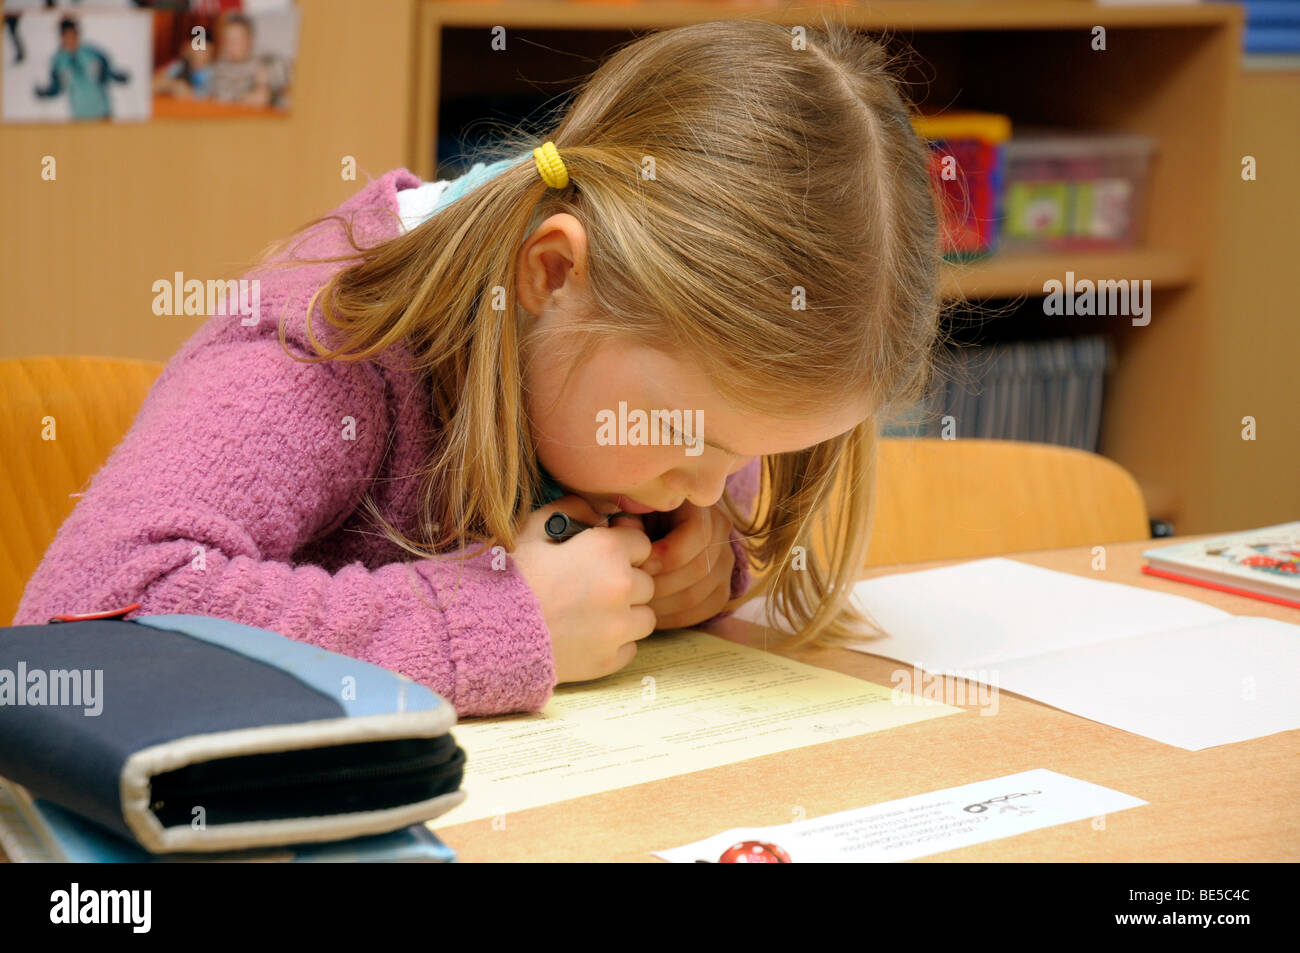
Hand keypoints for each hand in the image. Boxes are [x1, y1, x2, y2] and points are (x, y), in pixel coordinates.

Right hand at [510, 495, 655, 683]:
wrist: (485, 631)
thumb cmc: (508, 575)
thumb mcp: (533, 528)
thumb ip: (571, 509)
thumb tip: (598, 513)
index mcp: (607, 551)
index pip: (642, 544)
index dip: (623, 549)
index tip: (603, 557)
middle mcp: (621, 588)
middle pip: (646, 582)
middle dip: (626, 582)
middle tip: (592, 587)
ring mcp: (618, 628)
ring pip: (645, 617)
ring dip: (627, 614)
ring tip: (594, 614)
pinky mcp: (608, 661)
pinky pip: (630, 648)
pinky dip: (615, 643)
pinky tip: (587, 636)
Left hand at [637, 501, 734, 629]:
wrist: (653, 526)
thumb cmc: (639, 514)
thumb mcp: (634, 507)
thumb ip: (631, 517)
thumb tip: (625, 528)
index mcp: (702, 505)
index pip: (697, 535)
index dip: (665, 555)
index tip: (637, 565)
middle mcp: (721, 532)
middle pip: (699, 568)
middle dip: (660, 584)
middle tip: (632, 592)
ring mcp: (725, 561)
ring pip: (700, 593)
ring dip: (664, 604)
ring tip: (637, 606)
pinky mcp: (722, 587)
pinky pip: (705, 610)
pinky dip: (677, 618)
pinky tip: (653, 616)